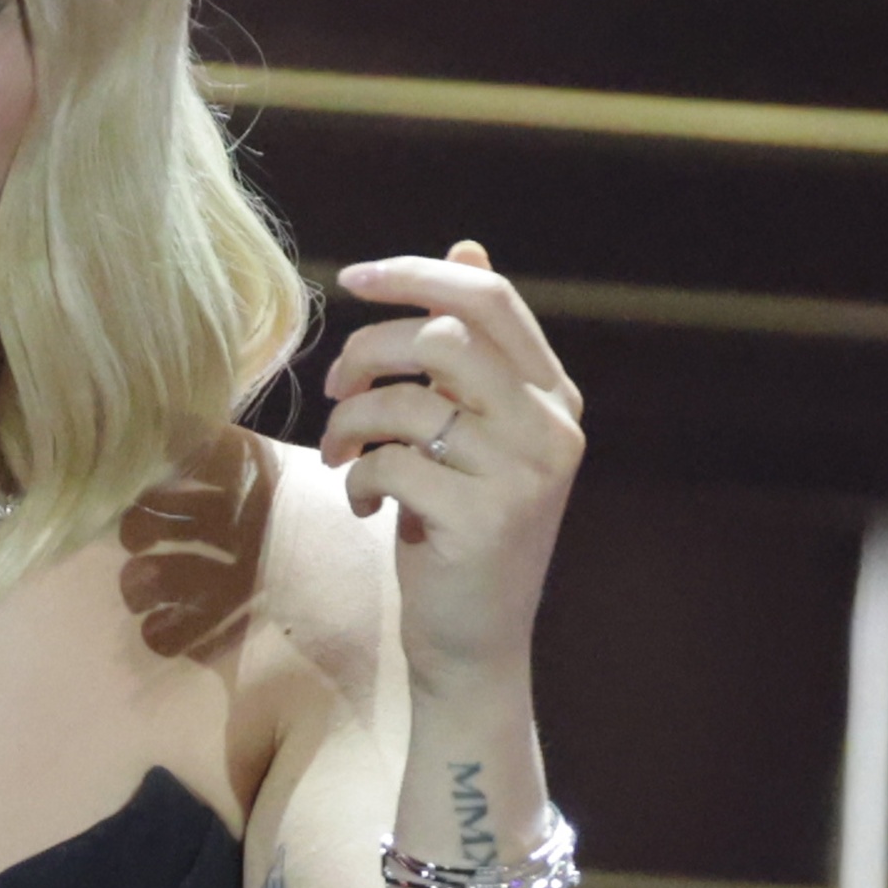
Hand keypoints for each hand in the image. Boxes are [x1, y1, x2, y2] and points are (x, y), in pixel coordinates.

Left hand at [318, 242, 584, 690]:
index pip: (489, 297)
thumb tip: (466, 245)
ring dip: (350, 423)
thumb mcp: (473, 429)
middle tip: (335, 390)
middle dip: (366, 351)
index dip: (415, 274)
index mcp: (552, 393)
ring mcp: (524, 474)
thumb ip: (472, 348)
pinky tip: (364, 504)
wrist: (476, 642)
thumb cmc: (461, 524)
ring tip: (341, 456)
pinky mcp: (485, 519)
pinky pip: (391, 462)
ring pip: (407, 400)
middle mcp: (551, 426)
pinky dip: (357, 477)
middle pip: (441, 336)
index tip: (351, 276)